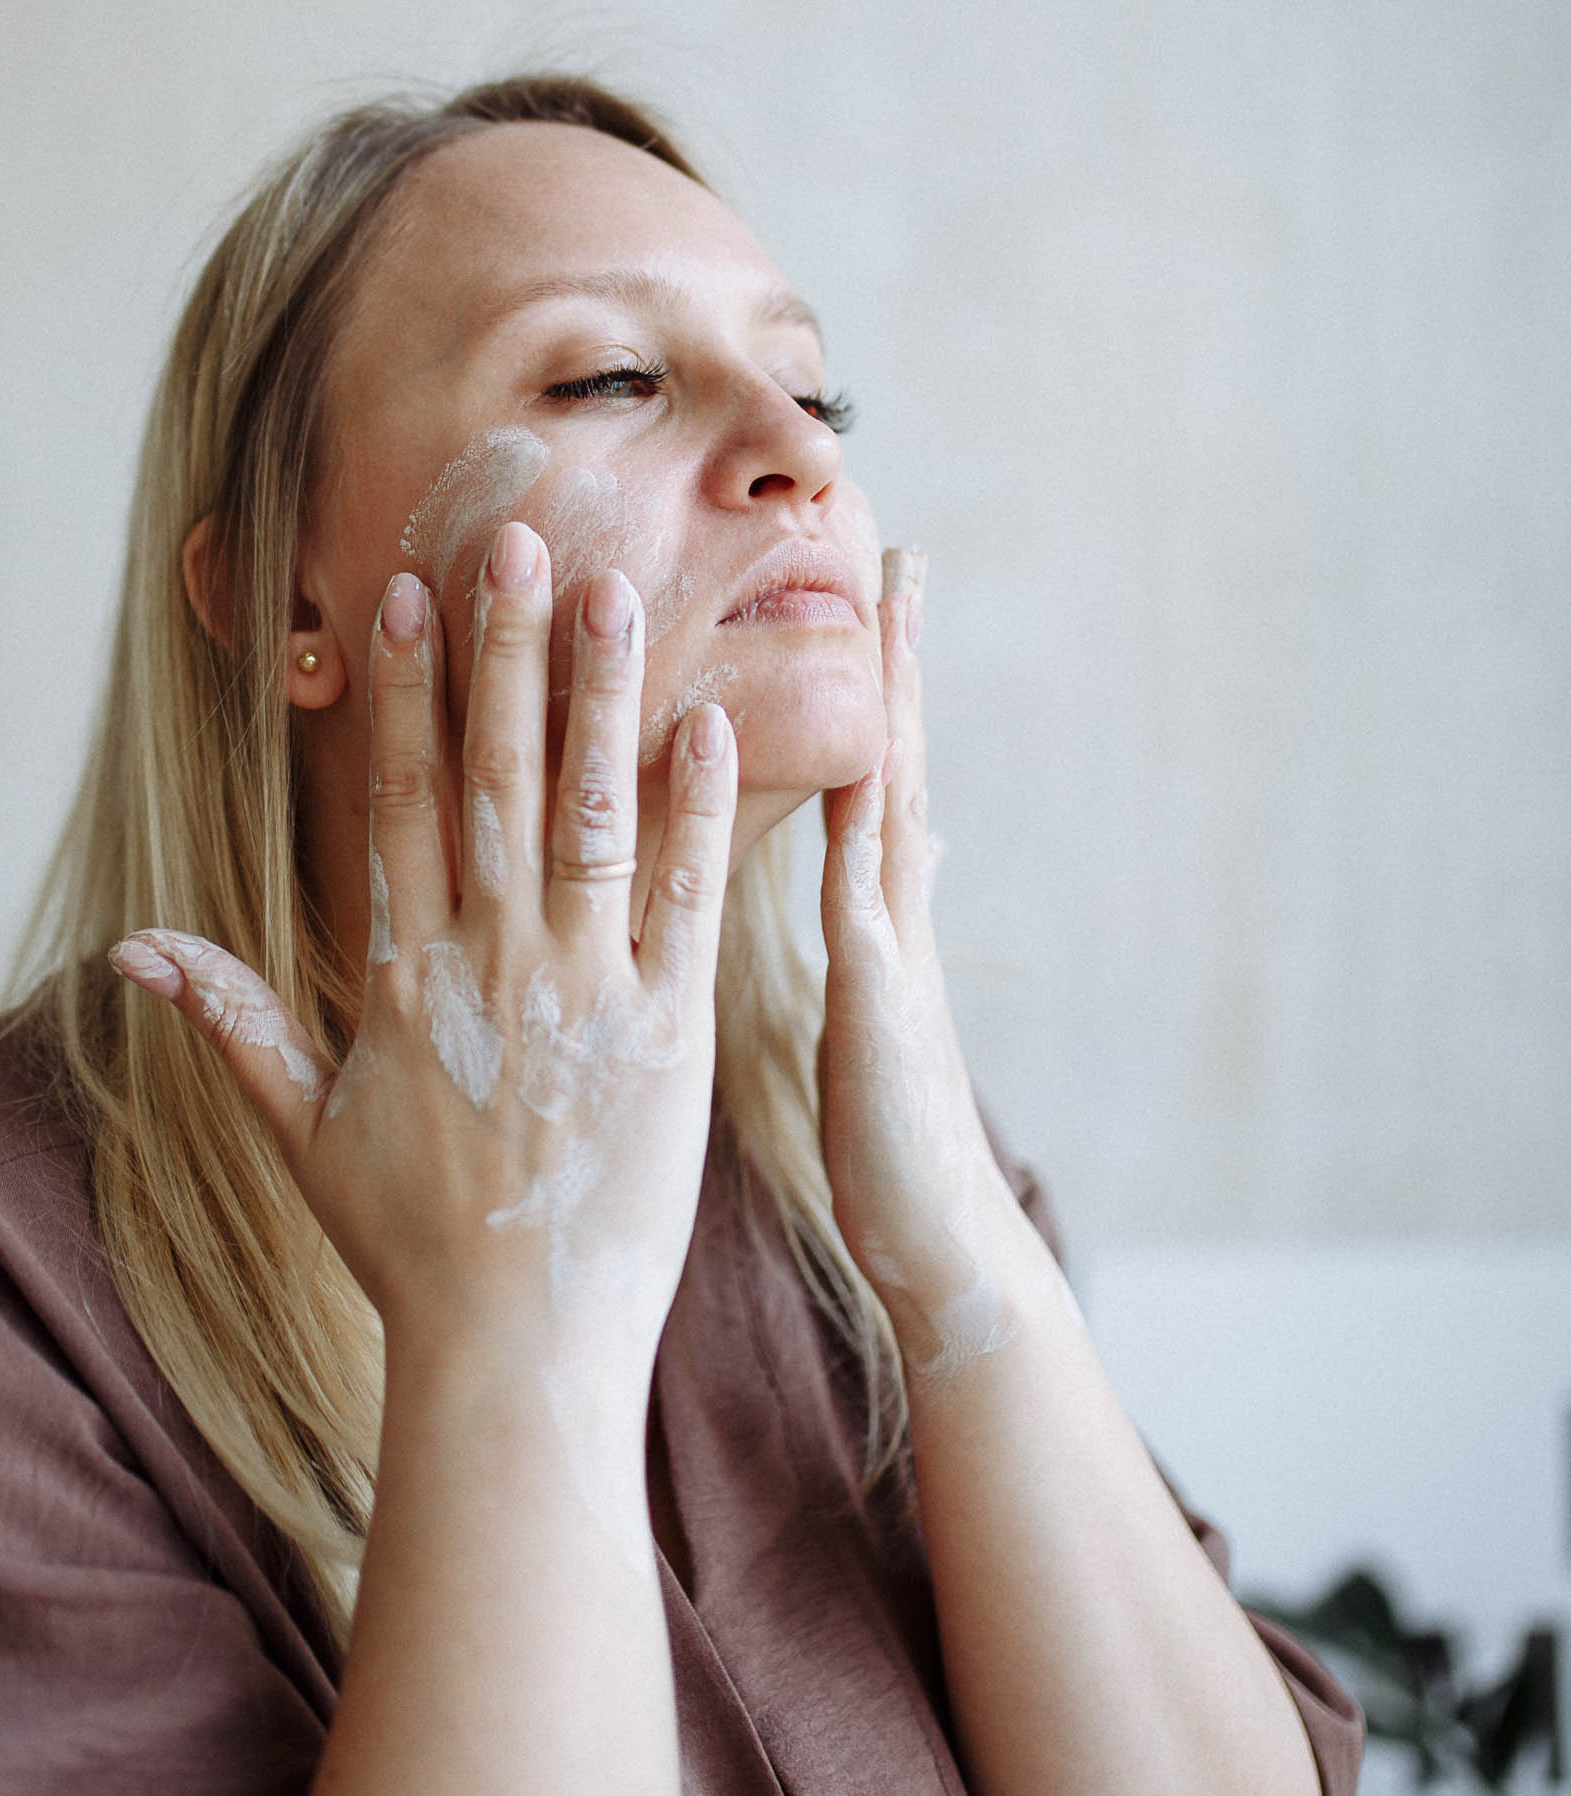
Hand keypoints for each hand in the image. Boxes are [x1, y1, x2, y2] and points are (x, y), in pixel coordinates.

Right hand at [109, 521, 738, 1401]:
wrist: (514, 1351)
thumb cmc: (407, 1246)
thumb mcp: (299, 1130)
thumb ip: (228, 1024)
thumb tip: (132, 951)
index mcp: (405, 977)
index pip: (395, 802)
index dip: (399, 692)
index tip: (403, 595)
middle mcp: (492, 965)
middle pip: (492, 780)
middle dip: (504, 654)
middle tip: (520, 540)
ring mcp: (585, 994)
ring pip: (594, 817)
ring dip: (601, 699)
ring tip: (617, 592)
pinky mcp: (671, 1036)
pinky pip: (687, 905)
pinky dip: (700, 814)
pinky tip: (711, 723)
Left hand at [816, 550, 1053, 1374]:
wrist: (938, 1247)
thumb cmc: (888, 1146)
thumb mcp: (877, 1014)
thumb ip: (884, 926)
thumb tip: (906, 853)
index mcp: (877, 918)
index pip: (874, 773)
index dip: (875, 682)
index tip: (869, 588)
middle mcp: (894, 914)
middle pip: (897, 755)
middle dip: (898, 654)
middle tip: (897, 548)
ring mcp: (893, 949)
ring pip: (892, 798)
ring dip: (893, 705)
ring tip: (893, 613)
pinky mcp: (877, 1000)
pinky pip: (862, 893)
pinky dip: (860, 826)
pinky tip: (856, 766)